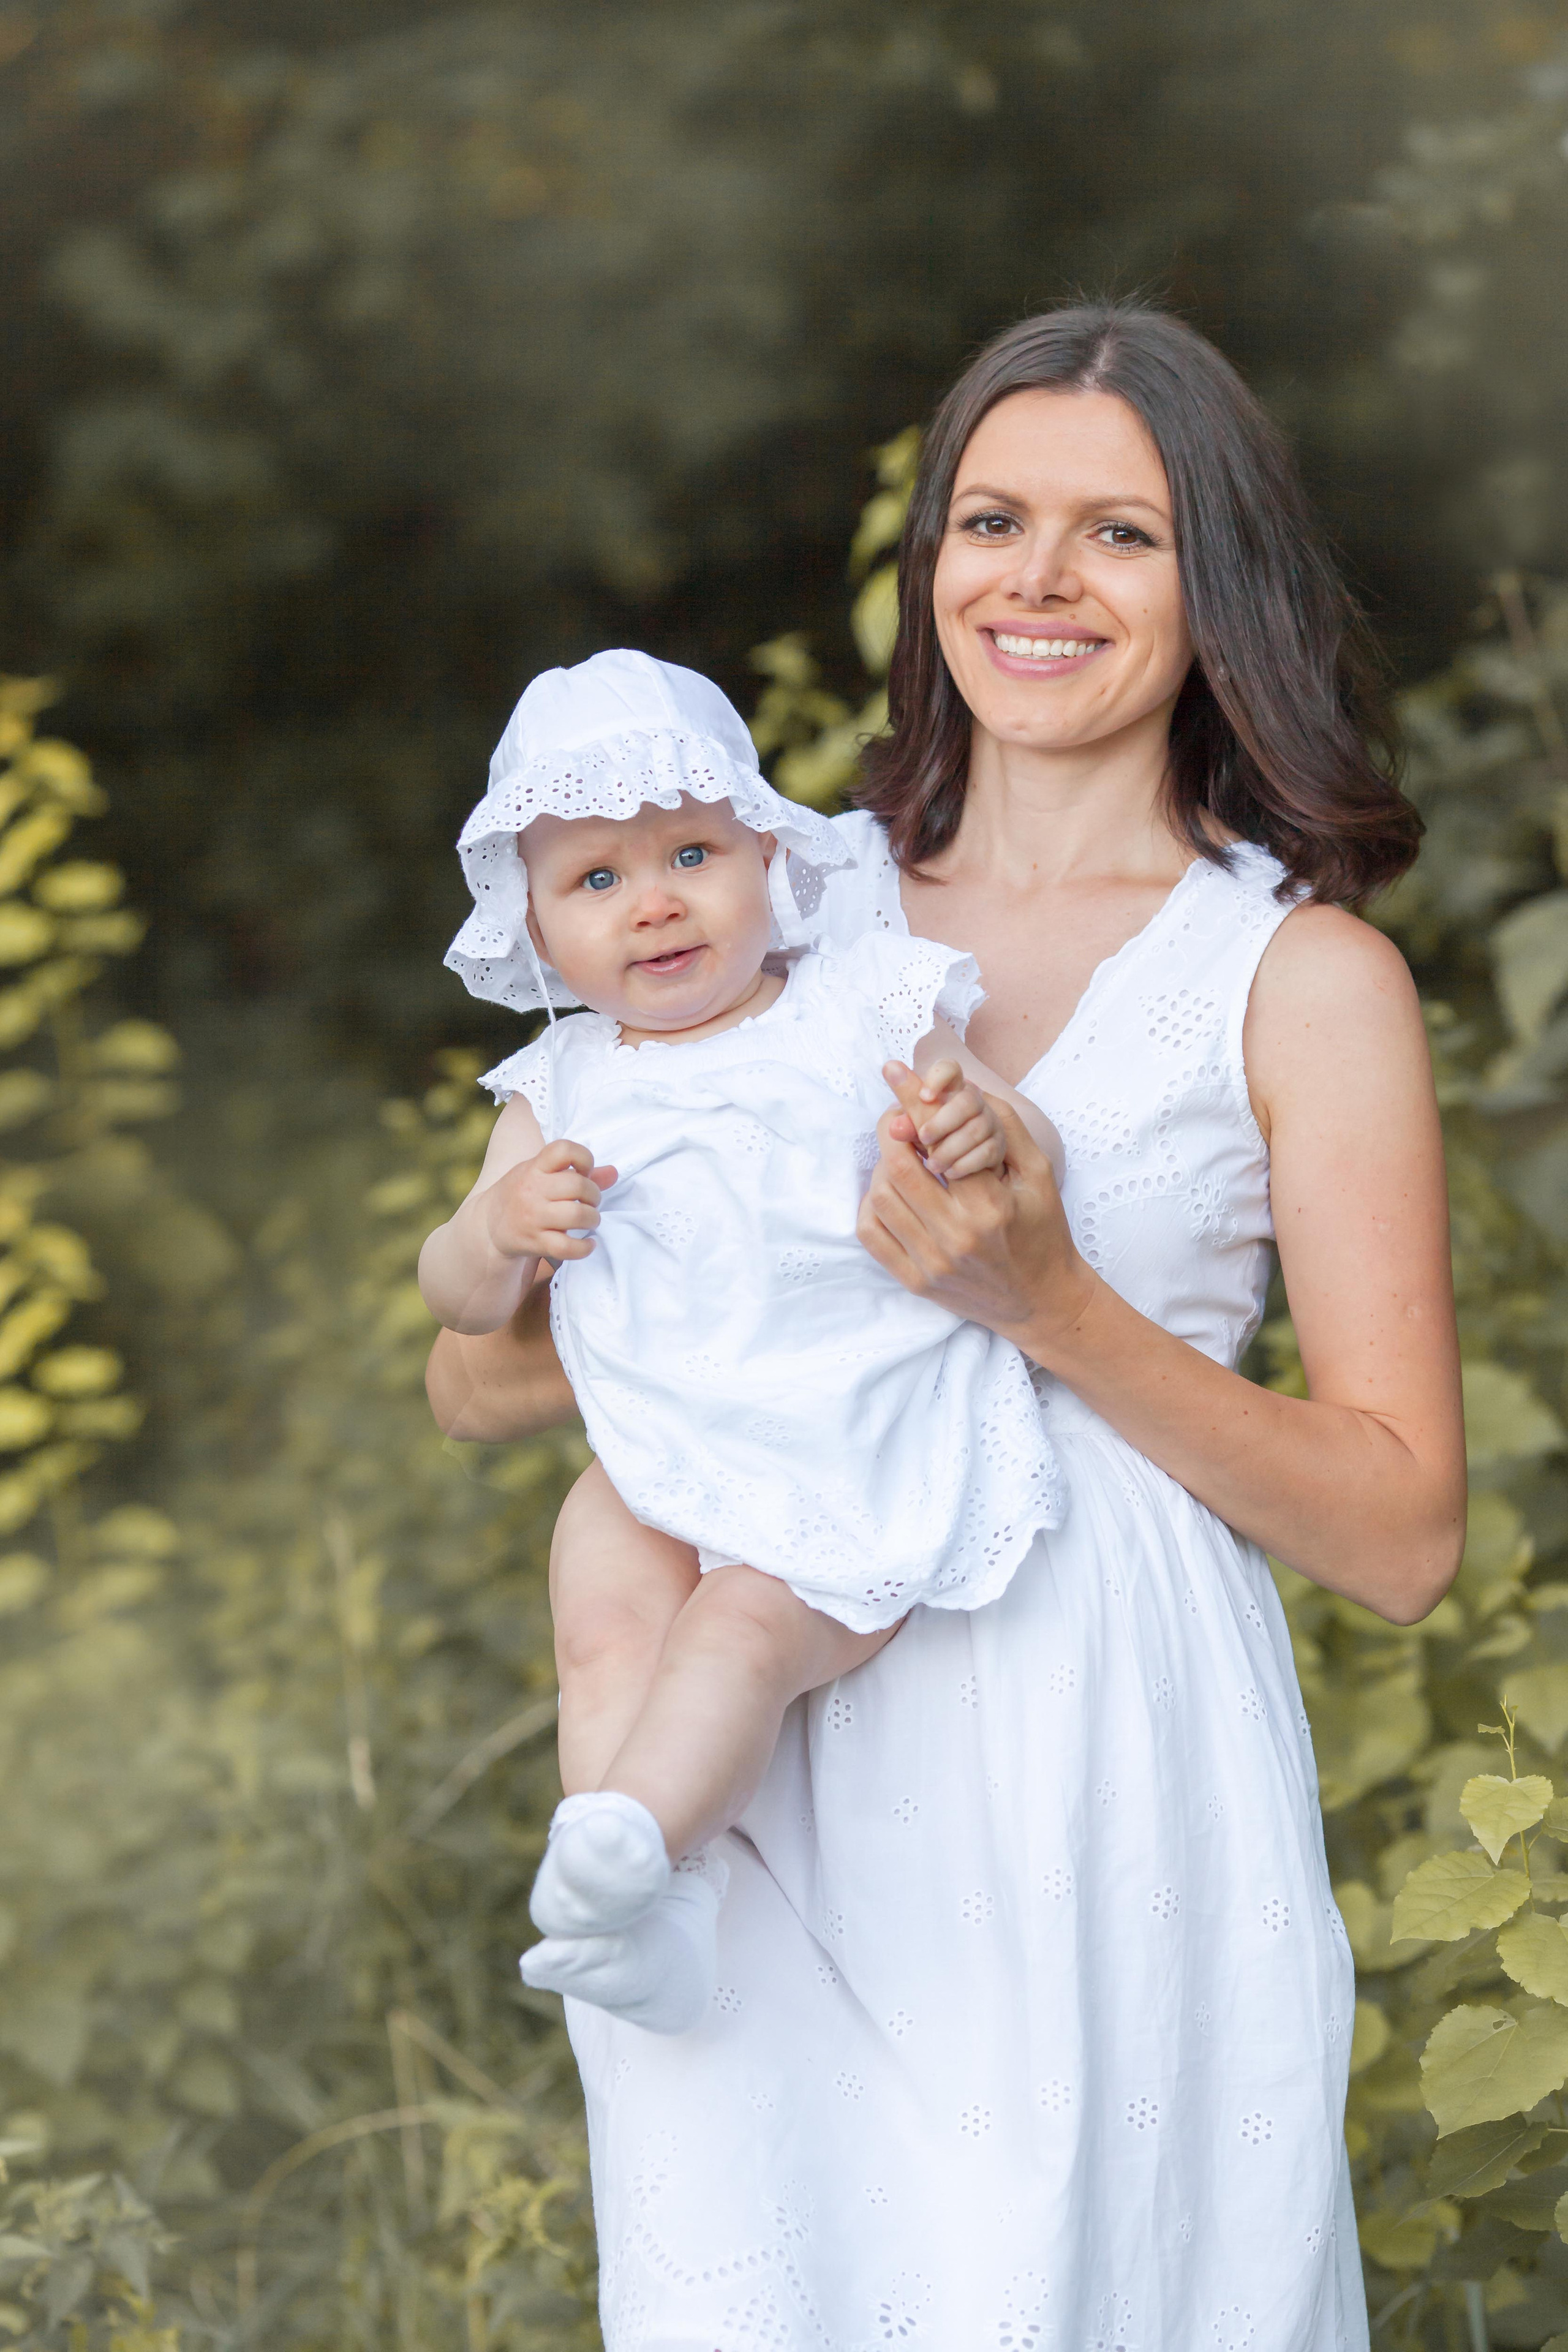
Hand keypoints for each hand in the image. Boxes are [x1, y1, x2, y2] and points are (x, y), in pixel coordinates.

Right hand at [483, 1139, 616, 1265]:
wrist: (487, 1227)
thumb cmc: (522, 1195)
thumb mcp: (541, 1175)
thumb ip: (577, 1172)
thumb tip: (614, 1173)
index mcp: (534, 1168)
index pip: (563, 1150)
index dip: (584, 1158)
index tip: (584, 1171)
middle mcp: (532, 1190)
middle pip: (578, 1185)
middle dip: (594, 1194)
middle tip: (590, 1201)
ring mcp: (533, 1217)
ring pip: (577, 1215)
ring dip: (593, 1218)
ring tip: (590, 1220)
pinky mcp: (535, 1242)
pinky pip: (567, 1247)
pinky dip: (584, 1248)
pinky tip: (589, 1244)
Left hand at [858, 1068, 1093, 1354]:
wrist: (1042, 1301)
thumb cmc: (1043, 1232)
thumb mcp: (1039, 1174)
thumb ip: (1003, 1128)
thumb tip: (957, 1089)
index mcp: (990, 1207)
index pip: (936, 1141)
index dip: (912, 1102)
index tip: (895, 1072)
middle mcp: (956, 1237)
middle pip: (899, 1167)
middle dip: (893, 1130)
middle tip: (899, 1118)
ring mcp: (931, 1263)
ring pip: (881, 1197)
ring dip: (884, 1166)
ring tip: (903, 1156)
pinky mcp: (915, 1282)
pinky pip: (871, 1233)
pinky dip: (873, 1203)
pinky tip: (893, 1192)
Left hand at [882, 1056, 1007, 1179]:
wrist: (961, 1164)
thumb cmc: (934, 1138)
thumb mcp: (918, 1129)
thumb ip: (907, 1125)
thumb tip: (894, 1127)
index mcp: (950, 1089)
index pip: (950, 1068)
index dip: (939, 1076)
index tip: (924, 1096)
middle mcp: (974, 1102)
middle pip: (967, 1101)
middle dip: (943, 1122)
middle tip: (924, 1138)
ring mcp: (989, 1123)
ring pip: (976, 1129)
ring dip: (951, 1148)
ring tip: (932, 1165)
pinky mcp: (997, 1146)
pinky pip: (987, 1152)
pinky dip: (966, 1163)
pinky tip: (950, 1172)